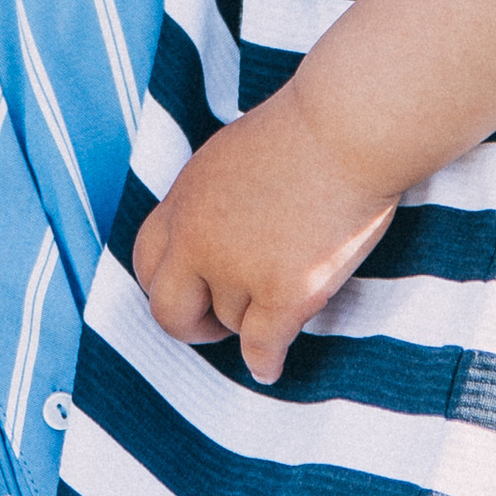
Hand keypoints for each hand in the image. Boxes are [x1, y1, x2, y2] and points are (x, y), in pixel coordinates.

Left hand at [132, 84, 395, 379]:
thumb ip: (213, 201)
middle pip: (168, 310)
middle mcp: (198, 239)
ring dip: (253, 321)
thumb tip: (213, 238)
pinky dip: (266, 362)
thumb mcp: (233, 156)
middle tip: (216, 326)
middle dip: (191, 325)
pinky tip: (272, 367)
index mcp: (184, 199)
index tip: (189, 294)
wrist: (349, 128)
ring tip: (284, 300)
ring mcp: (238, 269)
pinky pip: (262, 347)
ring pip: (232, 324)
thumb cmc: (309, 130)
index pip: (146, 261)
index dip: (166, 285)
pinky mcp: (283, 292)